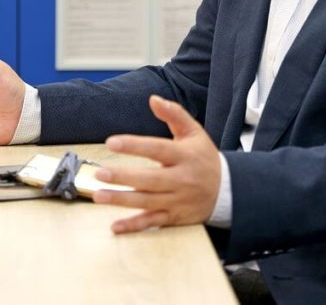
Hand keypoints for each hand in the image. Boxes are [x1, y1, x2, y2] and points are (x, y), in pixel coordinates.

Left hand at [92, 95, 220, 233]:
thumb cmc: (204, 157)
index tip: (111, 142)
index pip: (157, 149)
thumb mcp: (194, 132)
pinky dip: (134, 226)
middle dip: (123, 177)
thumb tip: (153, 99)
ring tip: (99, 195)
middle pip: (150, 179)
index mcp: (185, 156)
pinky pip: (152, 222)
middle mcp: (182, 179)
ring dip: (122, 200)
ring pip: (147, 202)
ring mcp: (178, 200)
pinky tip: (115, 226)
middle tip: (100, 173)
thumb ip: (174, 114)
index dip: (134, 145)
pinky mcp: (175, 217)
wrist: (227, 190)